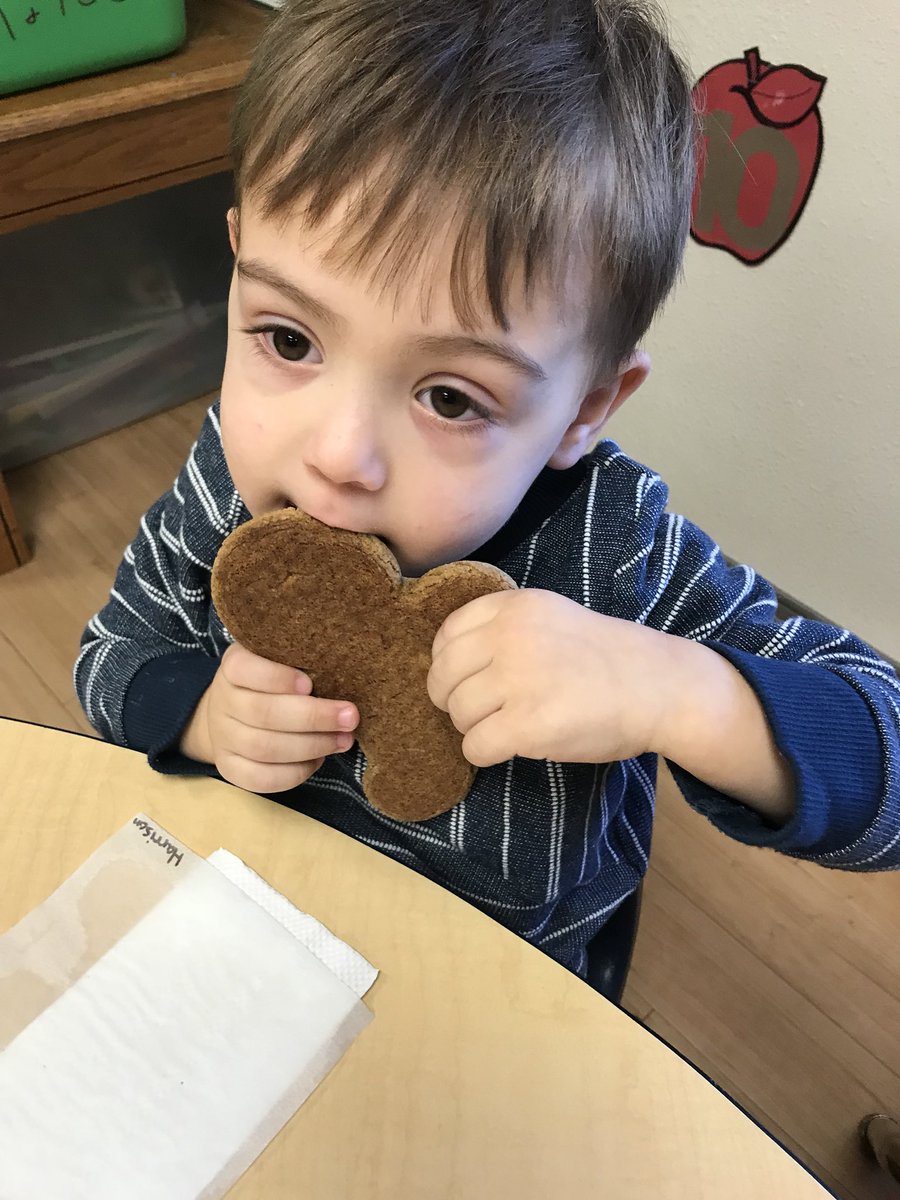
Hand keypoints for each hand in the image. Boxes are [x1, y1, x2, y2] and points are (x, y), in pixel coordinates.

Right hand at [180, 642, 358, 791]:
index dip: (277, 678)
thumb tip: (342, 672)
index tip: (310, 684)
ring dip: (311, 746)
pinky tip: (318, 760)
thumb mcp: (278, 660)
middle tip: (350, 717)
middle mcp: (222, 701)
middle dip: (313, 717)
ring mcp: (222, 737)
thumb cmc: (271, 682)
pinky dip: (295, 772)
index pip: (244, 668)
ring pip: (263, 748)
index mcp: (233, 667)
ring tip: (343, 740)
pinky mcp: (229, 768)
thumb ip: (300, 661)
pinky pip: (260, 778)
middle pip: (262, 713)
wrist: (232, 714)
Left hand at [427, 590, 674, 767]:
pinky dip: (485, 754)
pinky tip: (513, 746)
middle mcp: (510, 637)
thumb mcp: (551, 617)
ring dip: (476, 728)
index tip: (469, 679)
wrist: (660, 687)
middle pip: (442, 677)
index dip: (449, 665)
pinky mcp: (528, 725)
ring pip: (457, 714)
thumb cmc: (605, 658)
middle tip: (486, 710)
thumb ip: (503, 628)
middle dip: (456, 700)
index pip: (446, 636)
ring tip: (510, 725)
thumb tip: (445, 660)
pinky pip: (475, 747)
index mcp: (513, 607)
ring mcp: (518, 680)